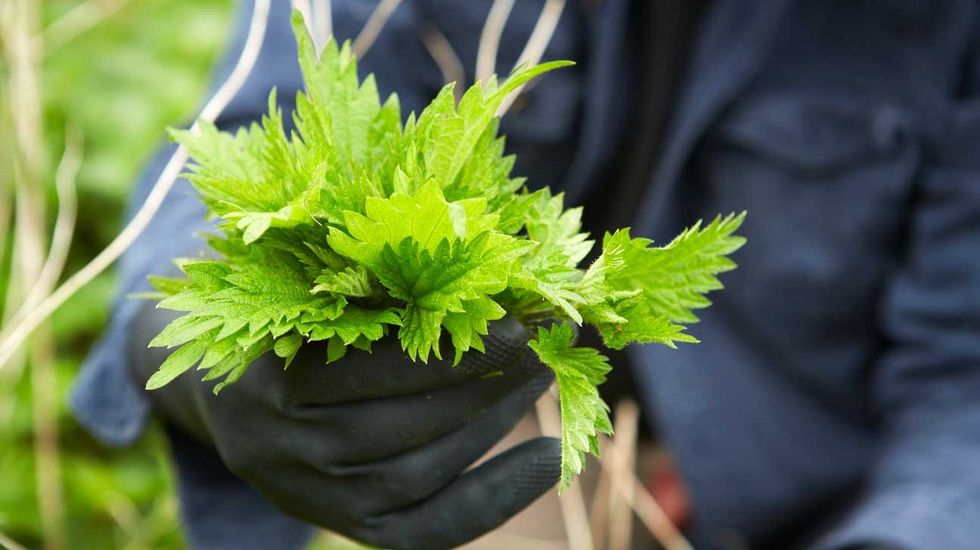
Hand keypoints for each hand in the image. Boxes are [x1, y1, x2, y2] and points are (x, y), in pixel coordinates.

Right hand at [129, 303, 558, 548]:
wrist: (234, 406)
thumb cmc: (284, 329)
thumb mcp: (301, 295)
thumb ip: (364, 285)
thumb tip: (476, 263)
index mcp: (263, 380)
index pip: (368, 372)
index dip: (448, 352)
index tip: (517, 325)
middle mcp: (281, 449)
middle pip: (396, 429)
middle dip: (480, 389)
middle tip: (538, 351)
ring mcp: (311, 496)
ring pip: (416, 476)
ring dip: (490, 429)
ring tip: (537, 383)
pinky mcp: (345, 527)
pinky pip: (427, 530)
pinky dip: (496, 497)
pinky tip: (549, 460)